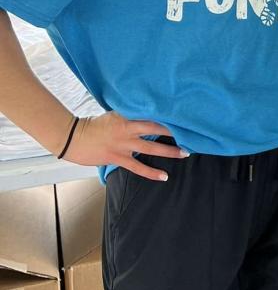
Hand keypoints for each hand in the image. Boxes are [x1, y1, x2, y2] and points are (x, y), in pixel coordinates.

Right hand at [66, 111, 187, 180]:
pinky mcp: (117, 158)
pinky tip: (164, 176)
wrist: (73, 137)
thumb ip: (129, 115)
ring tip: (185, 153)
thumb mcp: (113, 114)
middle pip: (156, 128)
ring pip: (151, 148)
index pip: (151, 112)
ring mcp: (123, 144)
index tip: (184, 113)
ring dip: (169, 151)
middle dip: (174, 131)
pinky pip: (138, 167)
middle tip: (191, 132)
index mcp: (126, 115)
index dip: (168, 114)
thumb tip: (147, 113)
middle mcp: (127, 128)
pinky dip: (152, 172)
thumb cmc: (93, 125)